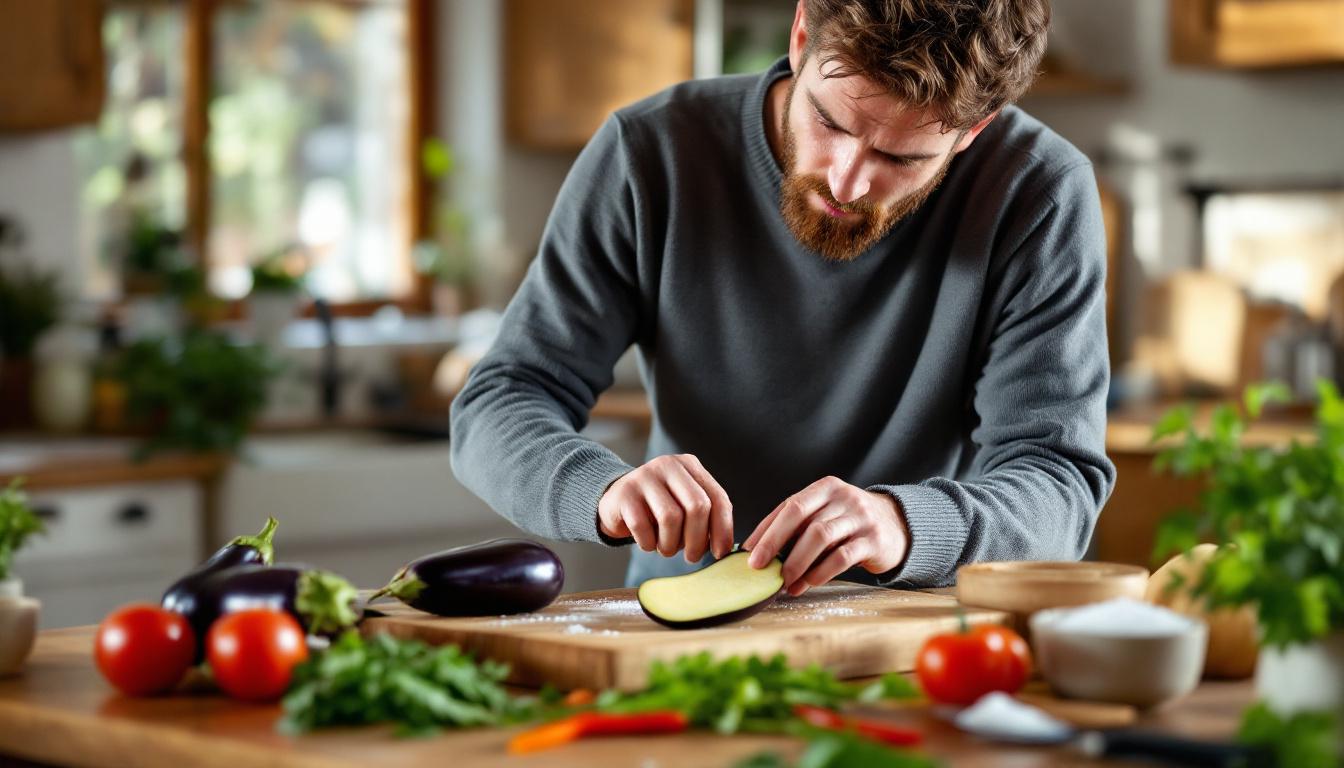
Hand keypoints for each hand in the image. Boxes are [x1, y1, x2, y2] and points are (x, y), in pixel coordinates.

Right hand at [597, 454, 733, 562]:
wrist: (615, 502)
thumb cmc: (656, 510)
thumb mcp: (683, 505)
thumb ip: (704, 517)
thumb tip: (724, 546)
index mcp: (690, 466)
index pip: (718, 498)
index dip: (723, 529)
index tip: (721, 553)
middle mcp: (669, 465)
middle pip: (697, 506)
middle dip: (698, 539)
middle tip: (692, 557)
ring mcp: (644, 476)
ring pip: (670, 517)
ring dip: (671, 544)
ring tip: (666, 549)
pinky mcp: (625, 493)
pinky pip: (643, 527)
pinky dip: (648, 543)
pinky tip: (648, 543)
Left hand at [742, 476, 909, 595]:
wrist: (897, 526)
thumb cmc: (849, 523)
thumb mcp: (826, 514)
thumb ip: (798, 526)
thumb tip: (757, 549)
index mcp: (825, 488)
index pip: (790, 505)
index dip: (767, 529)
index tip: (747, 551)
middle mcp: (843, 497)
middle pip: (802, 517)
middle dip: (775, 542)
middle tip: (758, 566)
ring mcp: (860, 517)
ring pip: (820, 537)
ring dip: (797, 563)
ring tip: (784, 582)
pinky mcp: (874, 540)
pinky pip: (842, 556)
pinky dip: (820, 572)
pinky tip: (807, 584)